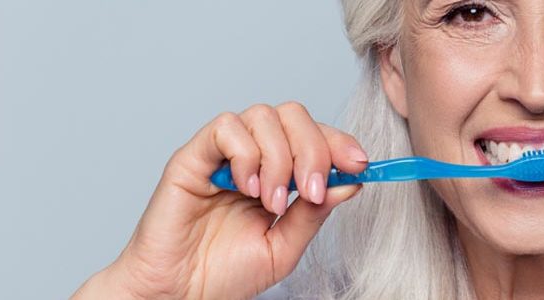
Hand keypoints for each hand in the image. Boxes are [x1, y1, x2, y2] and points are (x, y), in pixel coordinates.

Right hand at [73, 102, 367, 298]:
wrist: (182, 294)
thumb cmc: (226, 274)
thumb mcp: (286, 246)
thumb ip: (315, 212)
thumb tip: (350, 180)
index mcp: (279, 173)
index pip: (315, 136)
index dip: (340, 143)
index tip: (361, 165)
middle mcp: (254, 156)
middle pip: (294, 116)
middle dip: (313, 149)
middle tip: (310, 191)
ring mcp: (224, 154)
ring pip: (264, 116)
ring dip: (279, 159)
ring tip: (271, 202)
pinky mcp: (193, 157)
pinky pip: (226, 127)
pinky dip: (247, 154)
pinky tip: (247, 188)